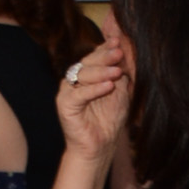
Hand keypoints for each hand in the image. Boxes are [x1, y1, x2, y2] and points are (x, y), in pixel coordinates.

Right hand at [57, 21, 131, 165]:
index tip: (120, 42)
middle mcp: (75, 79)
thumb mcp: (121, 91)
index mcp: (88, 73)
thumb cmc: (110, 120)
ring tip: (117, 72)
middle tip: (119, 53)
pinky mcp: (64, 104)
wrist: (100, 147)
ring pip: (83, 74)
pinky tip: (109, 86)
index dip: (106, 48)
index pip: (96, 56)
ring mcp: (68, 90)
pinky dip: (94, 89)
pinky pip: (79, 94)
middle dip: (105, 57)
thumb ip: (121, 71)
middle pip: (88, 62)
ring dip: (102, 72)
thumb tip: (124, 46)